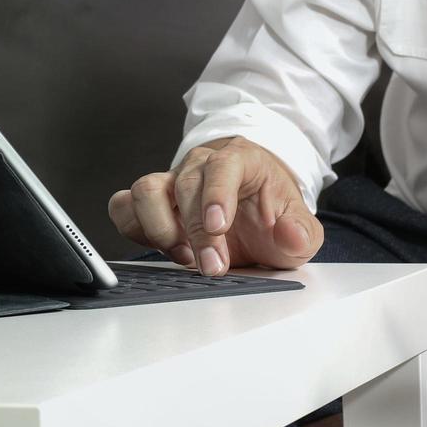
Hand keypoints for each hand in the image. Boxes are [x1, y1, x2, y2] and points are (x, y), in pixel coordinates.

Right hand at [108, 136, 323, 275]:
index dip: (216, 195)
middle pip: (185, 187)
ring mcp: (173, 181)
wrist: (256, 209)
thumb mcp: (301, 227)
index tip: (217, 227)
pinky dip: (136, 229)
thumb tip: (291, 236)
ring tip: (184, 256)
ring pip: (146, 191)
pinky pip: (125, 206)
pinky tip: (164, 248)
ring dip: (159, 228)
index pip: (224, 167)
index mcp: (241, 161)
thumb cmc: (275, 213)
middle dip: (196, 232)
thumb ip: (302, 233)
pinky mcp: (153, 202)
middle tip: (212, 266)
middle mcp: (201, 166)